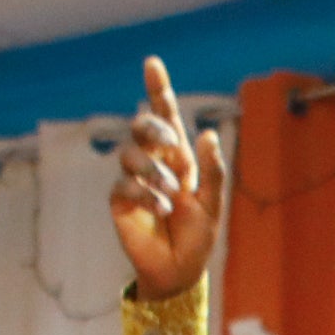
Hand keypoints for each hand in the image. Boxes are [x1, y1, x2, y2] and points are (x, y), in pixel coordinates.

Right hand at [111, 54, 224, 302]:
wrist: (180, 271)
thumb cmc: (198, 237)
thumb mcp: (213, 203)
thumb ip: (212, 171)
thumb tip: (207, 133)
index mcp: (179, 158)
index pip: (167, 117)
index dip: (158, 90)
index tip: (152, 63)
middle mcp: (155, 163)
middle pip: (143, 127)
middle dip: (154, 128)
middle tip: (169, 145)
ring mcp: (135, 181)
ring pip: (130, 154)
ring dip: (154, 171)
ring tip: (171, 195)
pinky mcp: (121, 202)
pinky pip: (125, 185)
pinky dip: (145, 196)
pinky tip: (159, 211)